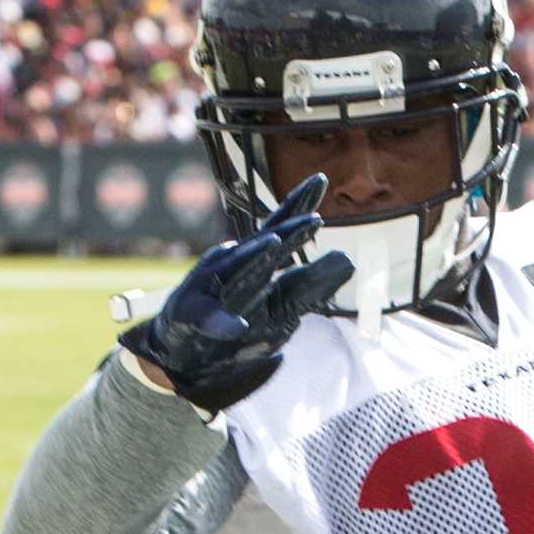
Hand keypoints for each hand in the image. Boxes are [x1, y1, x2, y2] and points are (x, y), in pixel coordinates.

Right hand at [118, 174, 352, 412]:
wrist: (185, 353)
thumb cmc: (236, 323)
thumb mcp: (281, 307)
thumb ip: (309, 285)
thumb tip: (348, 260)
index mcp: (255, 261)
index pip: (279, 229)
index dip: (297, 206)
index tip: (320, 181)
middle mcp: (232, 267)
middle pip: (262, 245)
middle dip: (287, 233)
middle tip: (314, 220)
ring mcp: (211, 291)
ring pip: (236, 274)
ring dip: (255, 260)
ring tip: (274, 246)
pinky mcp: (193, 318)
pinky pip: (207, 319)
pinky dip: (221, 322)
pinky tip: (237, 326)